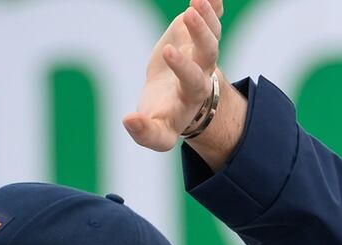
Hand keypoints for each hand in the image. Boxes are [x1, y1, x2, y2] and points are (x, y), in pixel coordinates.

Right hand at [123, 0, 223, 151]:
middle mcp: (203, 71)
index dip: (183, 67)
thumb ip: (146, 133)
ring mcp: (202, 52)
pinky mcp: (198, 37)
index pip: (193, 80)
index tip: (168, 52)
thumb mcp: (157, 134)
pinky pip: (212, 19)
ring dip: (207, 15)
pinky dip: (213, 6)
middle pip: (210, 53)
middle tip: (190, 14)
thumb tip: (128, 121)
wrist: (176, 100)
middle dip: (202, 34)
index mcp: (192, 94)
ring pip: (213, 33)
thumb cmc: (164, 119)